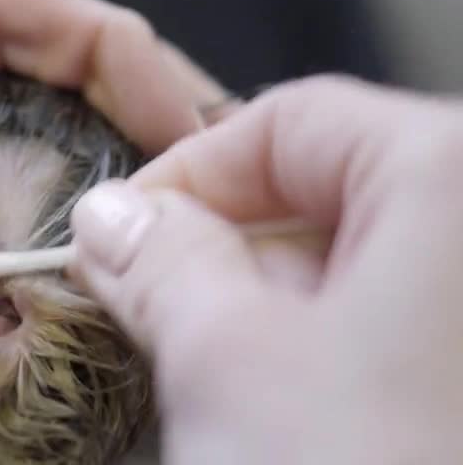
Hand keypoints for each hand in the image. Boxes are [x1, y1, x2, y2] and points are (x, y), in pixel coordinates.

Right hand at [70, 75, 462, 463]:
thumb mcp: (225, 360)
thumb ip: (157, 259)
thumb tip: (112, 217)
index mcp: (455, 176)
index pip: (290, 122)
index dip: (185, 177)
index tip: (118, 238)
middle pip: (339, 193)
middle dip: (232, 255)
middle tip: (157, 319)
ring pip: (376, 270)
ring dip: (280, 313)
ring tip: (227, 387)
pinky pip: (412, 330)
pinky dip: (342, 356)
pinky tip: (296, 418)